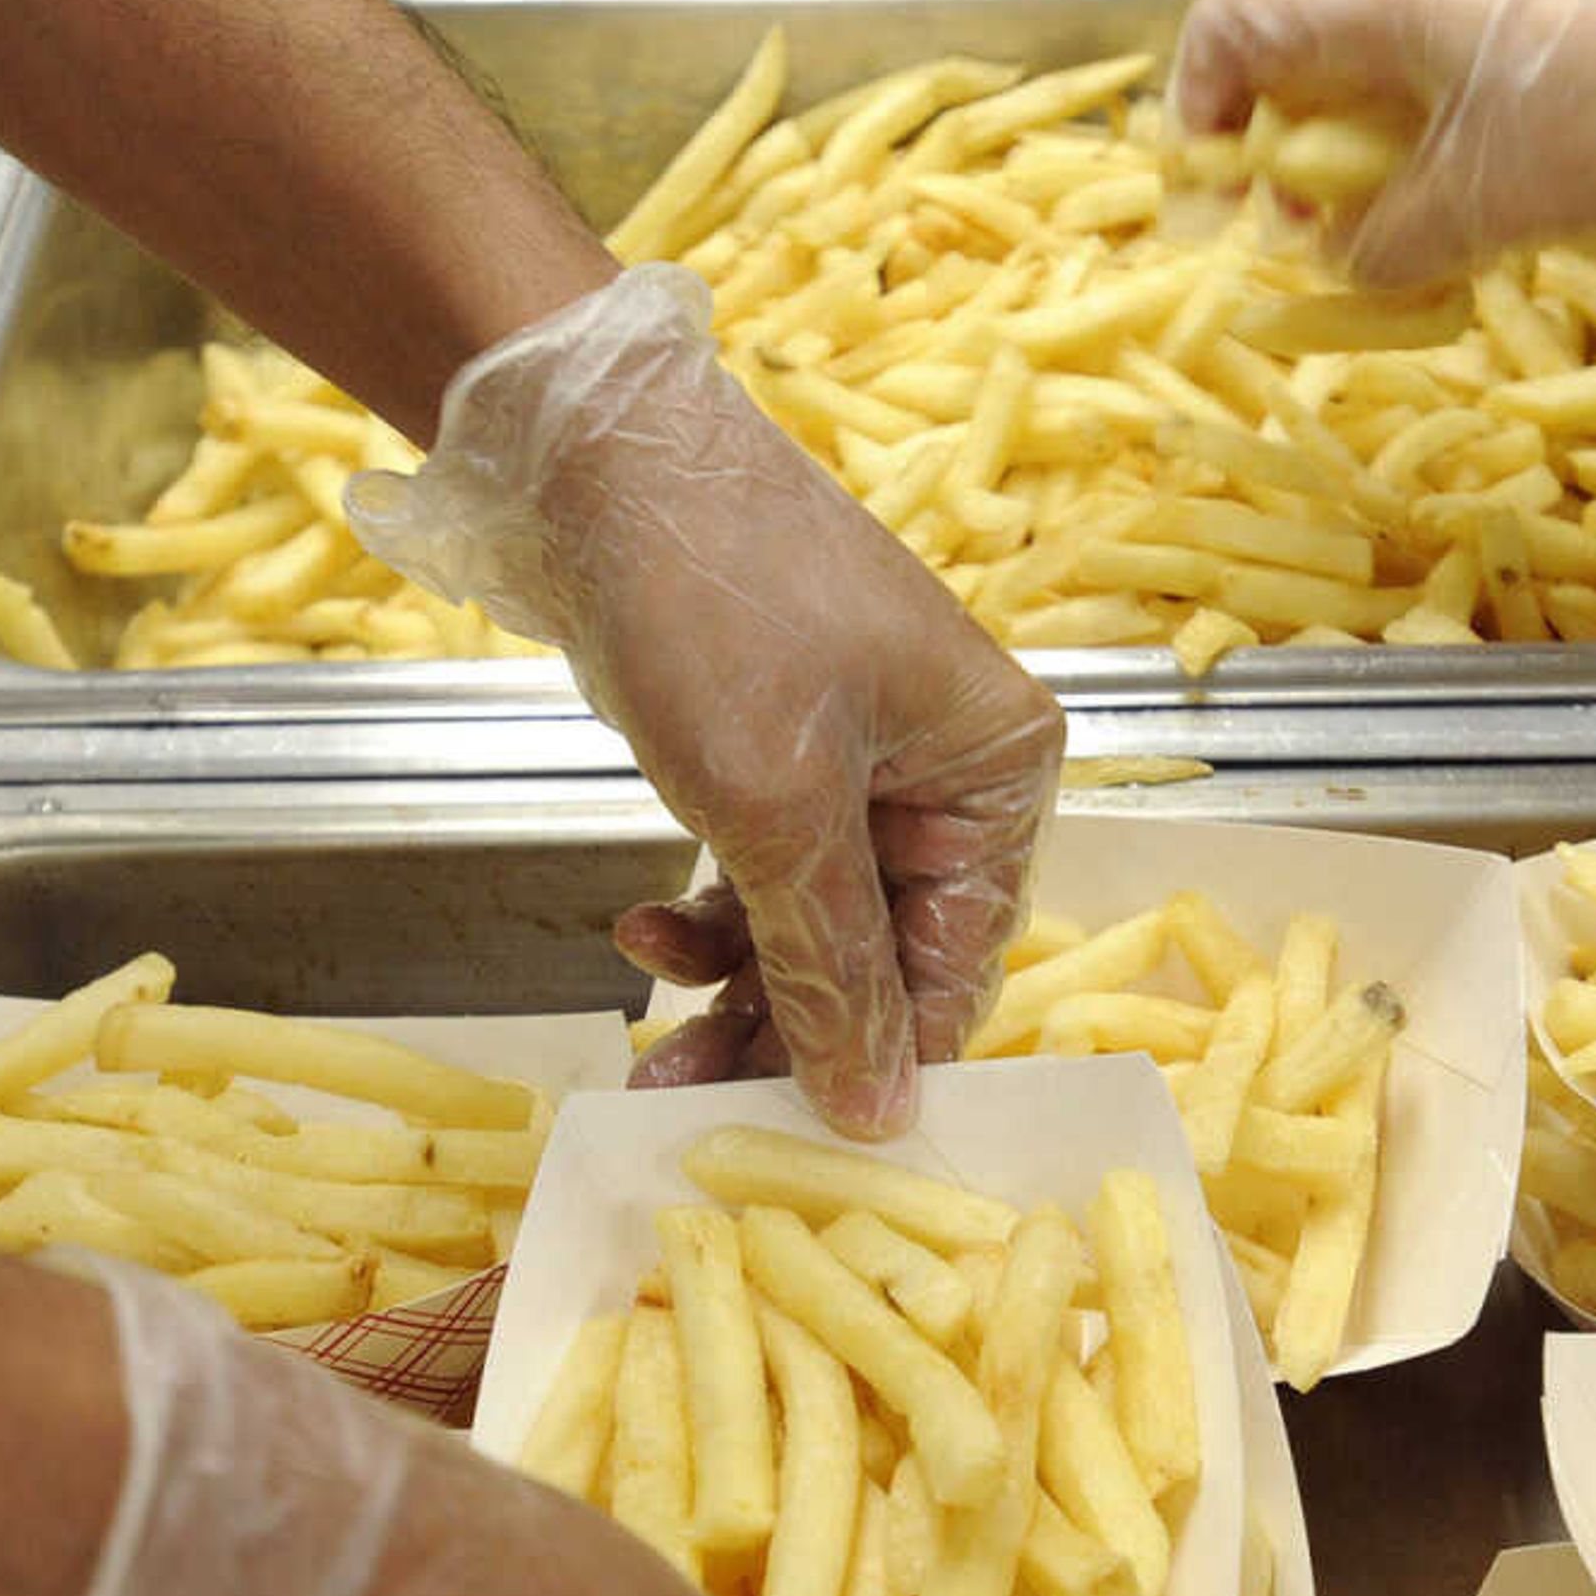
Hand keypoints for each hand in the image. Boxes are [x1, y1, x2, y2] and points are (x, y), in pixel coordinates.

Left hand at [352, 264, 1063, 1137]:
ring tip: (647, 1046)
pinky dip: (707, 921)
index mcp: (999, 773)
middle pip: (886, 961)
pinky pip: (765, 882)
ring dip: (732, 992)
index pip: (961, 968)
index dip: (885, 1060)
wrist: (597, 457)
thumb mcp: (777, 810)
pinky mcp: (780, 759)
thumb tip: (882, 1111)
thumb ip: (831, 969)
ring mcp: (862, 767)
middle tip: (688, 1098)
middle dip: (788, 1034)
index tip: (798, 1137)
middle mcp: (949, 774)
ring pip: (814, 932)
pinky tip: (641, 929)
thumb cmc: (715, 606)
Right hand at [1175, 0, 1595, 290]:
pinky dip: (1432, 126)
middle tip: (1325, 232)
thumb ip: (1384, 241)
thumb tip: (1340, 258)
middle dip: (1293, 150)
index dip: (1200, 111)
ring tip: (1405, 228)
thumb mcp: (1482, 205)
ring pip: (1378, 60)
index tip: (1223, 192)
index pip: (1232, 29)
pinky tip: (1478, 190)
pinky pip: (1445, 58)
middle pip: (1303, 50)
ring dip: (1368, 148)